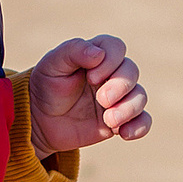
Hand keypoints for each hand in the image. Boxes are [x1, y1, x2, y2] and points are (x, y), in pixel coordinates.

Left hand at [27, 35, 149, 157]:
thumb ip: (73, 51)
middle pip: (131, 71)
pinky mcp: (120, 121)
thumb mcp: (52, 65)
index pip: (116, 48)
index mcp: (97, 56)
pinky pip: (143, 121)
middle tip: (101, 100)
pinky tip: (123, 133)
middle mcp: (111, 74)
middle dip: (120, 86)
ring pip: (140, 96)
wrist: (40, 121)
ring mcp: (118, 98)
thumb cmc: (46, 87)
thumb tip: (98, 53)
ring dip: (128, 108)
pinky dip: (139, 127)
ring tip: (109, 120)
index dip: (111, 60)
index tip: (91, 77)